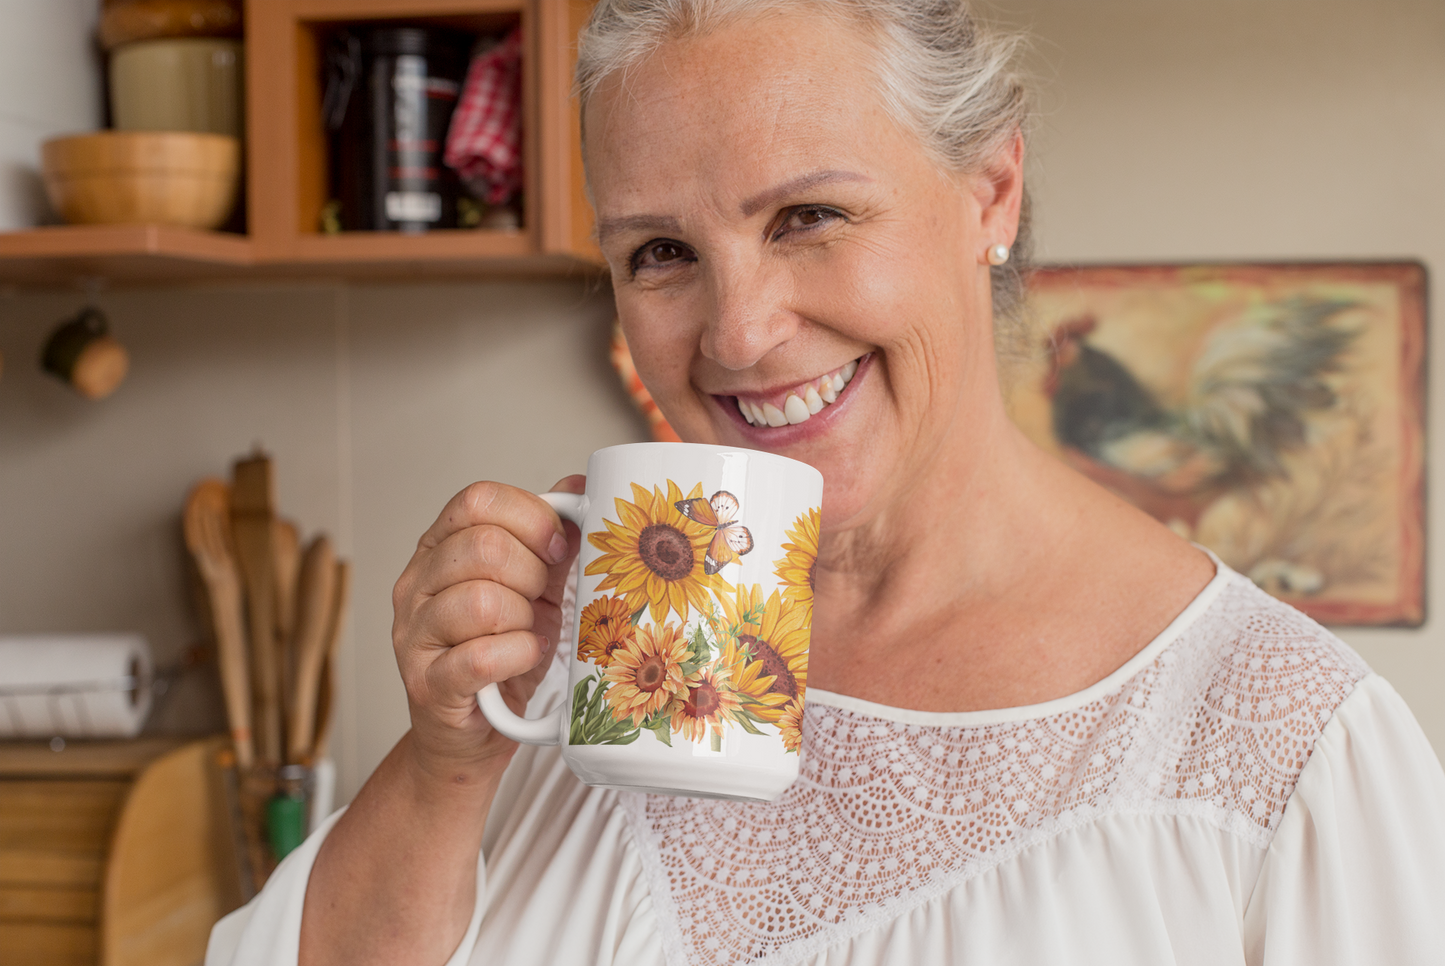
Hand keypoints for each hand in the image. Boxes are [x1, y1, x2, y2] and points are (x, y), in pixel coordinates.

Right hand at [390, 476, 583, 773]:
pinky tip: (525, 656)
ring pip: (482, 601)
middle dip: (533, 573)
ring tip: (530, 632)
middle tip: (542, 600)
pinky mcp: (427, 684)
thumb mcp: (534, 590)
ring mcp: (413, 635)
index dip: (531, 517)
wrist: (471, 736)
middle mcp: (416, 585)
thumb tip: (580, 487)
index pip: (478, 500)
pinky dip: (518, 654)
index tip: (558, 546)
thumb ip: (550, 541)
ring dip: (525, 618)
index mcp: (438, 548)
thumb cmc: (502, 657)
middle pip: (483, 547)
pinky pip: (481, 656)